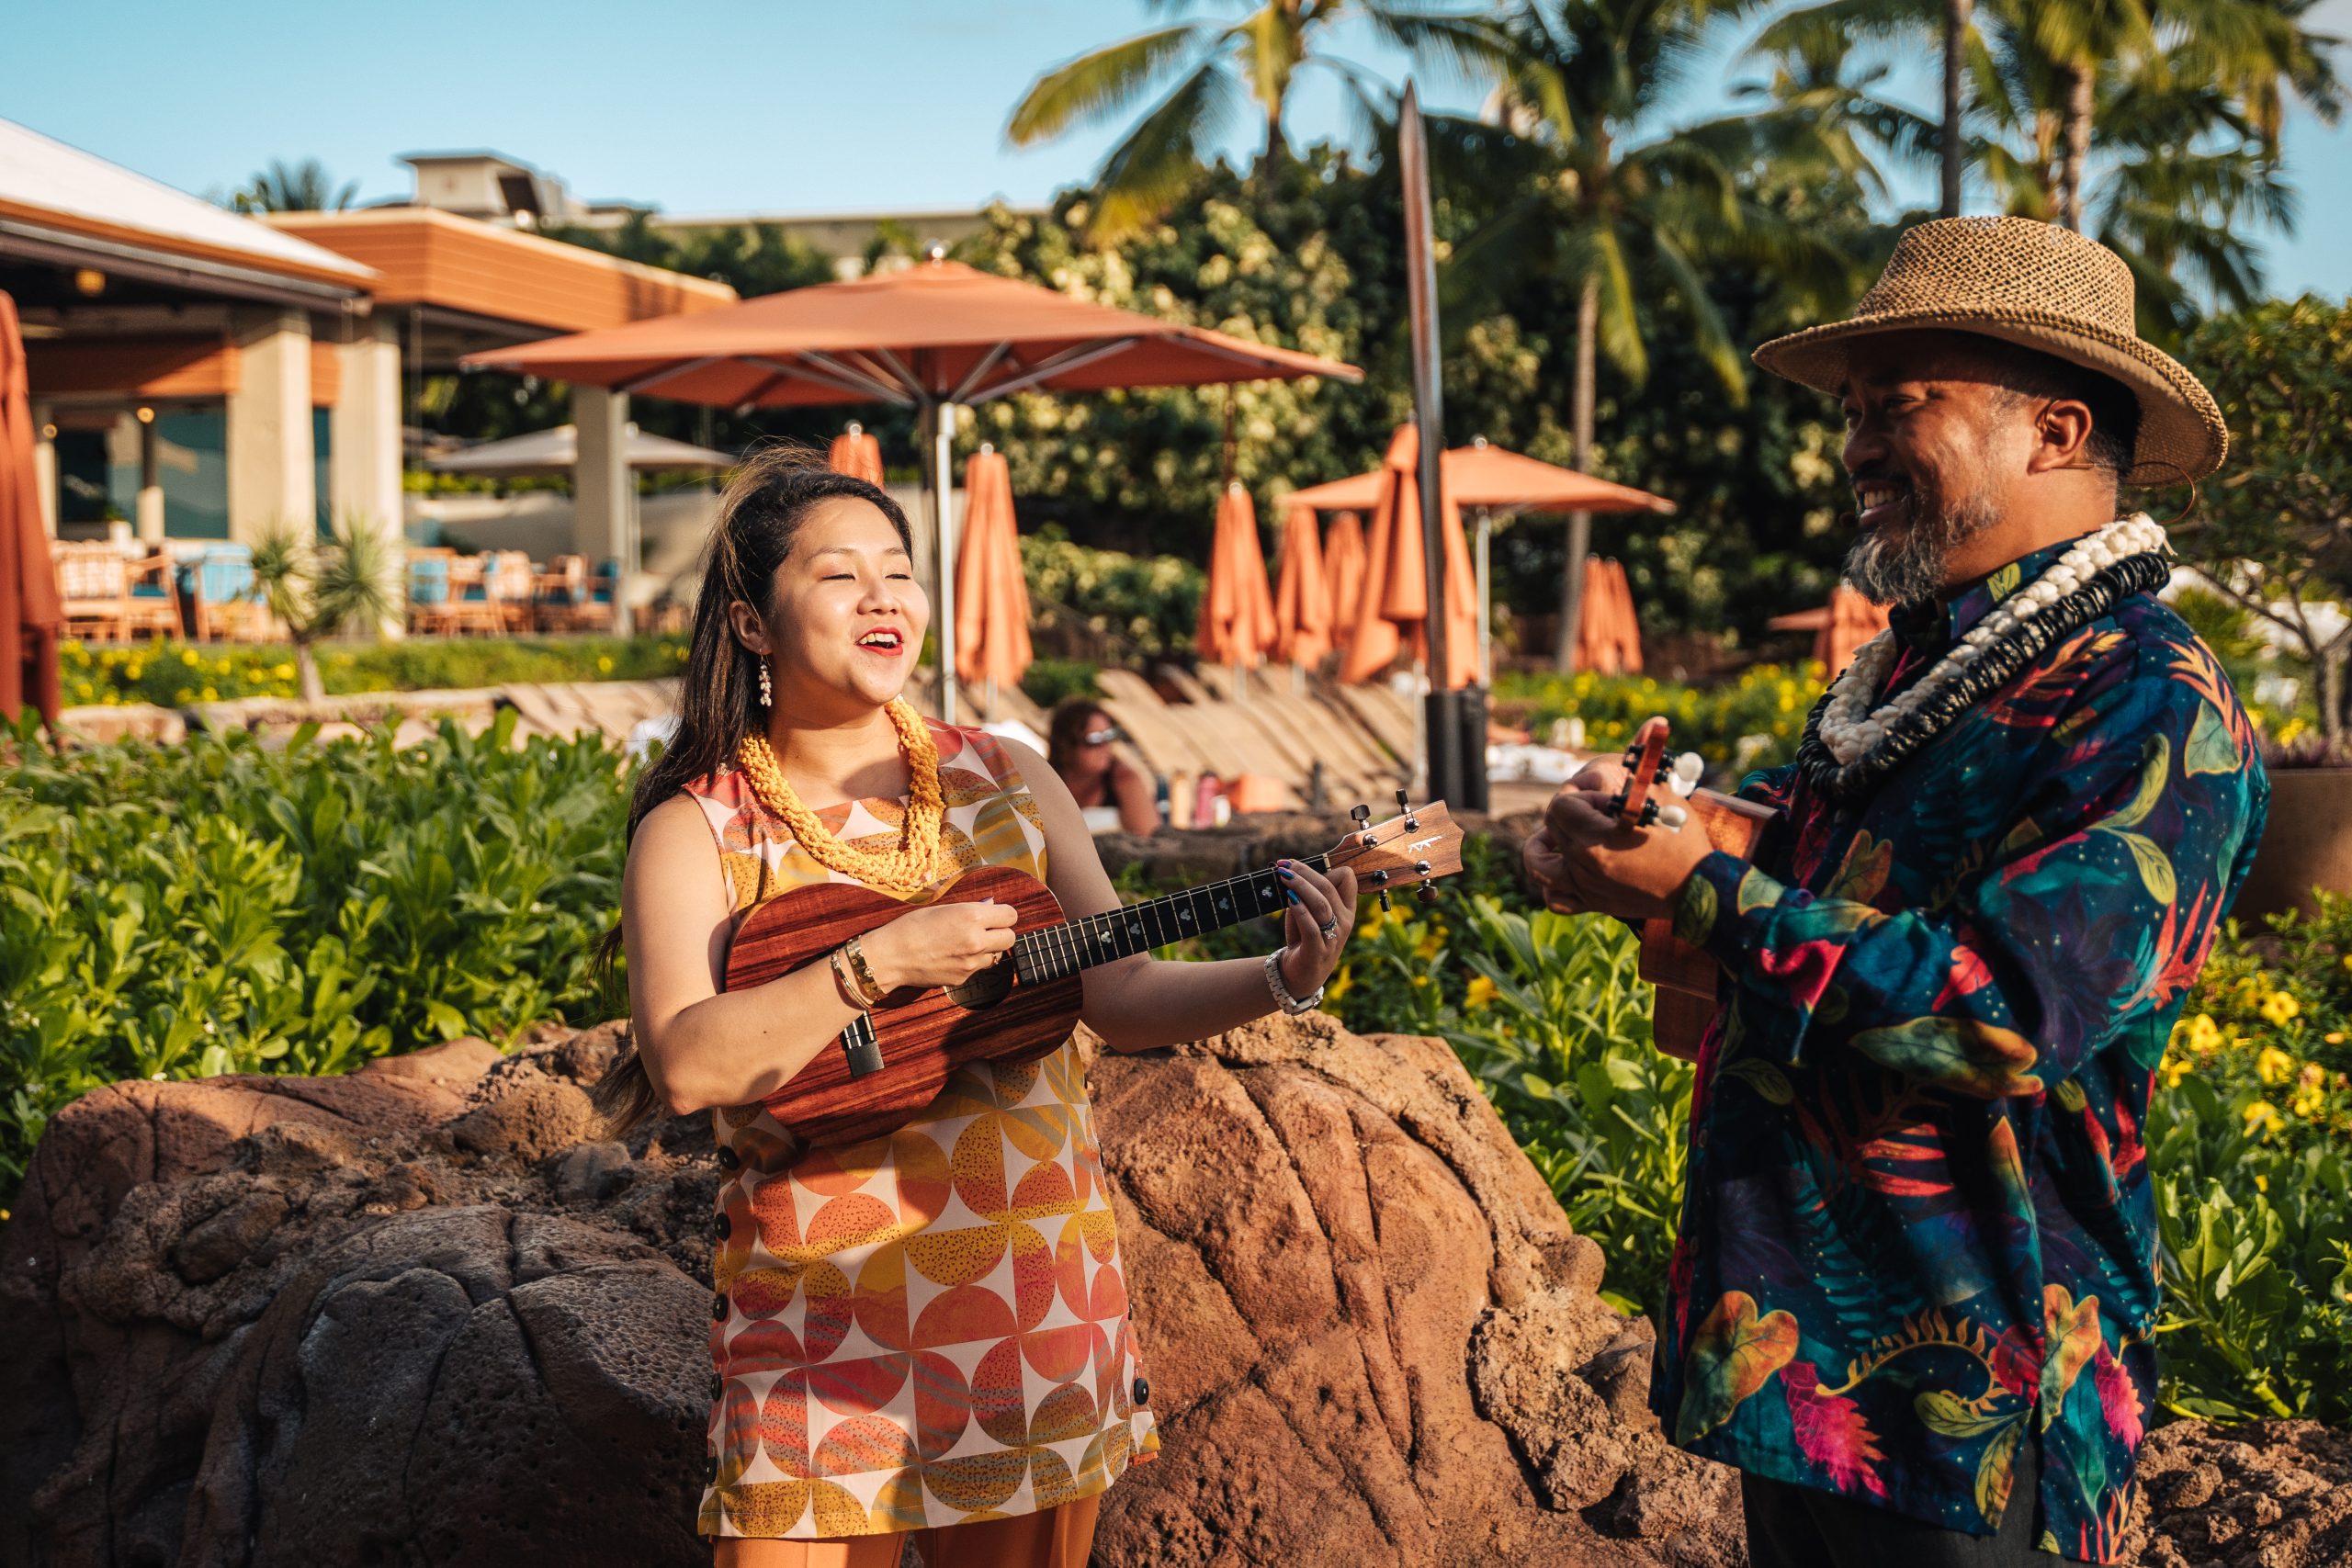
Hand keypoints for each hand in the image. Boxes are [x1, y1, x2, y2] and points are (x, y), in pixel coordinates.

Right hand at [859, 899, 1018, 990]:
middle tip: (987, 929)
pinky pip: (978, 968)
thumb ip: (970, 909)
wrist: (890, 956)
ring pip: (997, 955)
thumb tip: (990, 906)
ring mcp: (971, 963)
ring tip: (966, 943)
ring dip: (988, 949)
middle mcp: (977, 941)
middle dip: (1001, 932)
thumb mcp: (942, 909)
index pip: (1011, 916)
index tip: (996, 915)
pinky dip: (972, 961)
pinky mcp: (963, 978)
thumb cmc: (912, 926)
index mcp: (972, 917)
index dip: (1004, 914)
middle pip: (1010, 938)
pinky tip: (952, 956)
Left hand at [1274, 858, 1358, 998]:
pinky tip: (1289, 899)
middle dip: (1305, 873)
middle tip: (1285, 866)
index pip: (1347, 878)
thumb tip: (1291, 872)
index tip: (1299, 865)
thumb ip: (1304, 895)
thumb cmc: (1304, 939)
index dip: (1325, 867)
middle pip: (1328, 887)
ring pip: (1321, 904)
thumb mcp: (1307, 913)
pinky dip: (1300, 910)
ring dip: (1300, 886)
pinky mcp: (1317, 951)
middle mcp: (1344, 922)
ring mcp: (1333, 938)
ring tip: (1283, 877)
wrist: (1300, 974)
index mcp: (1346, 909)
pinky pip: (1311, 926)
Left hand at [1530, 758, 1713, 923]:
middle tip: (1598, 810)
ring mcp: (1585, 887)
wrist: (1699, 889)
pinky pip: (1555, 899)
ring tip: (1559, 835)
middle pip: (1551, 825)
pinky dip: (1551, 884)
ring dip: (1542, 846)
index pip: (1561, 804)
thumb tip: (1654, 722)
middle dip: (1570, 811)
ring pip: (1538, 865)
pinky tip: (1565, 867)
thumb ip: (1649, 759)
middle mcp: (1583, 865)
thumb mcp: (1666, 794)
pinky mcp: (1594, 903)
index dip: (1582, 793)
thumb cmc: (1683, 839)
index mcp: (1595, 838)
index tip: (1606, 796)